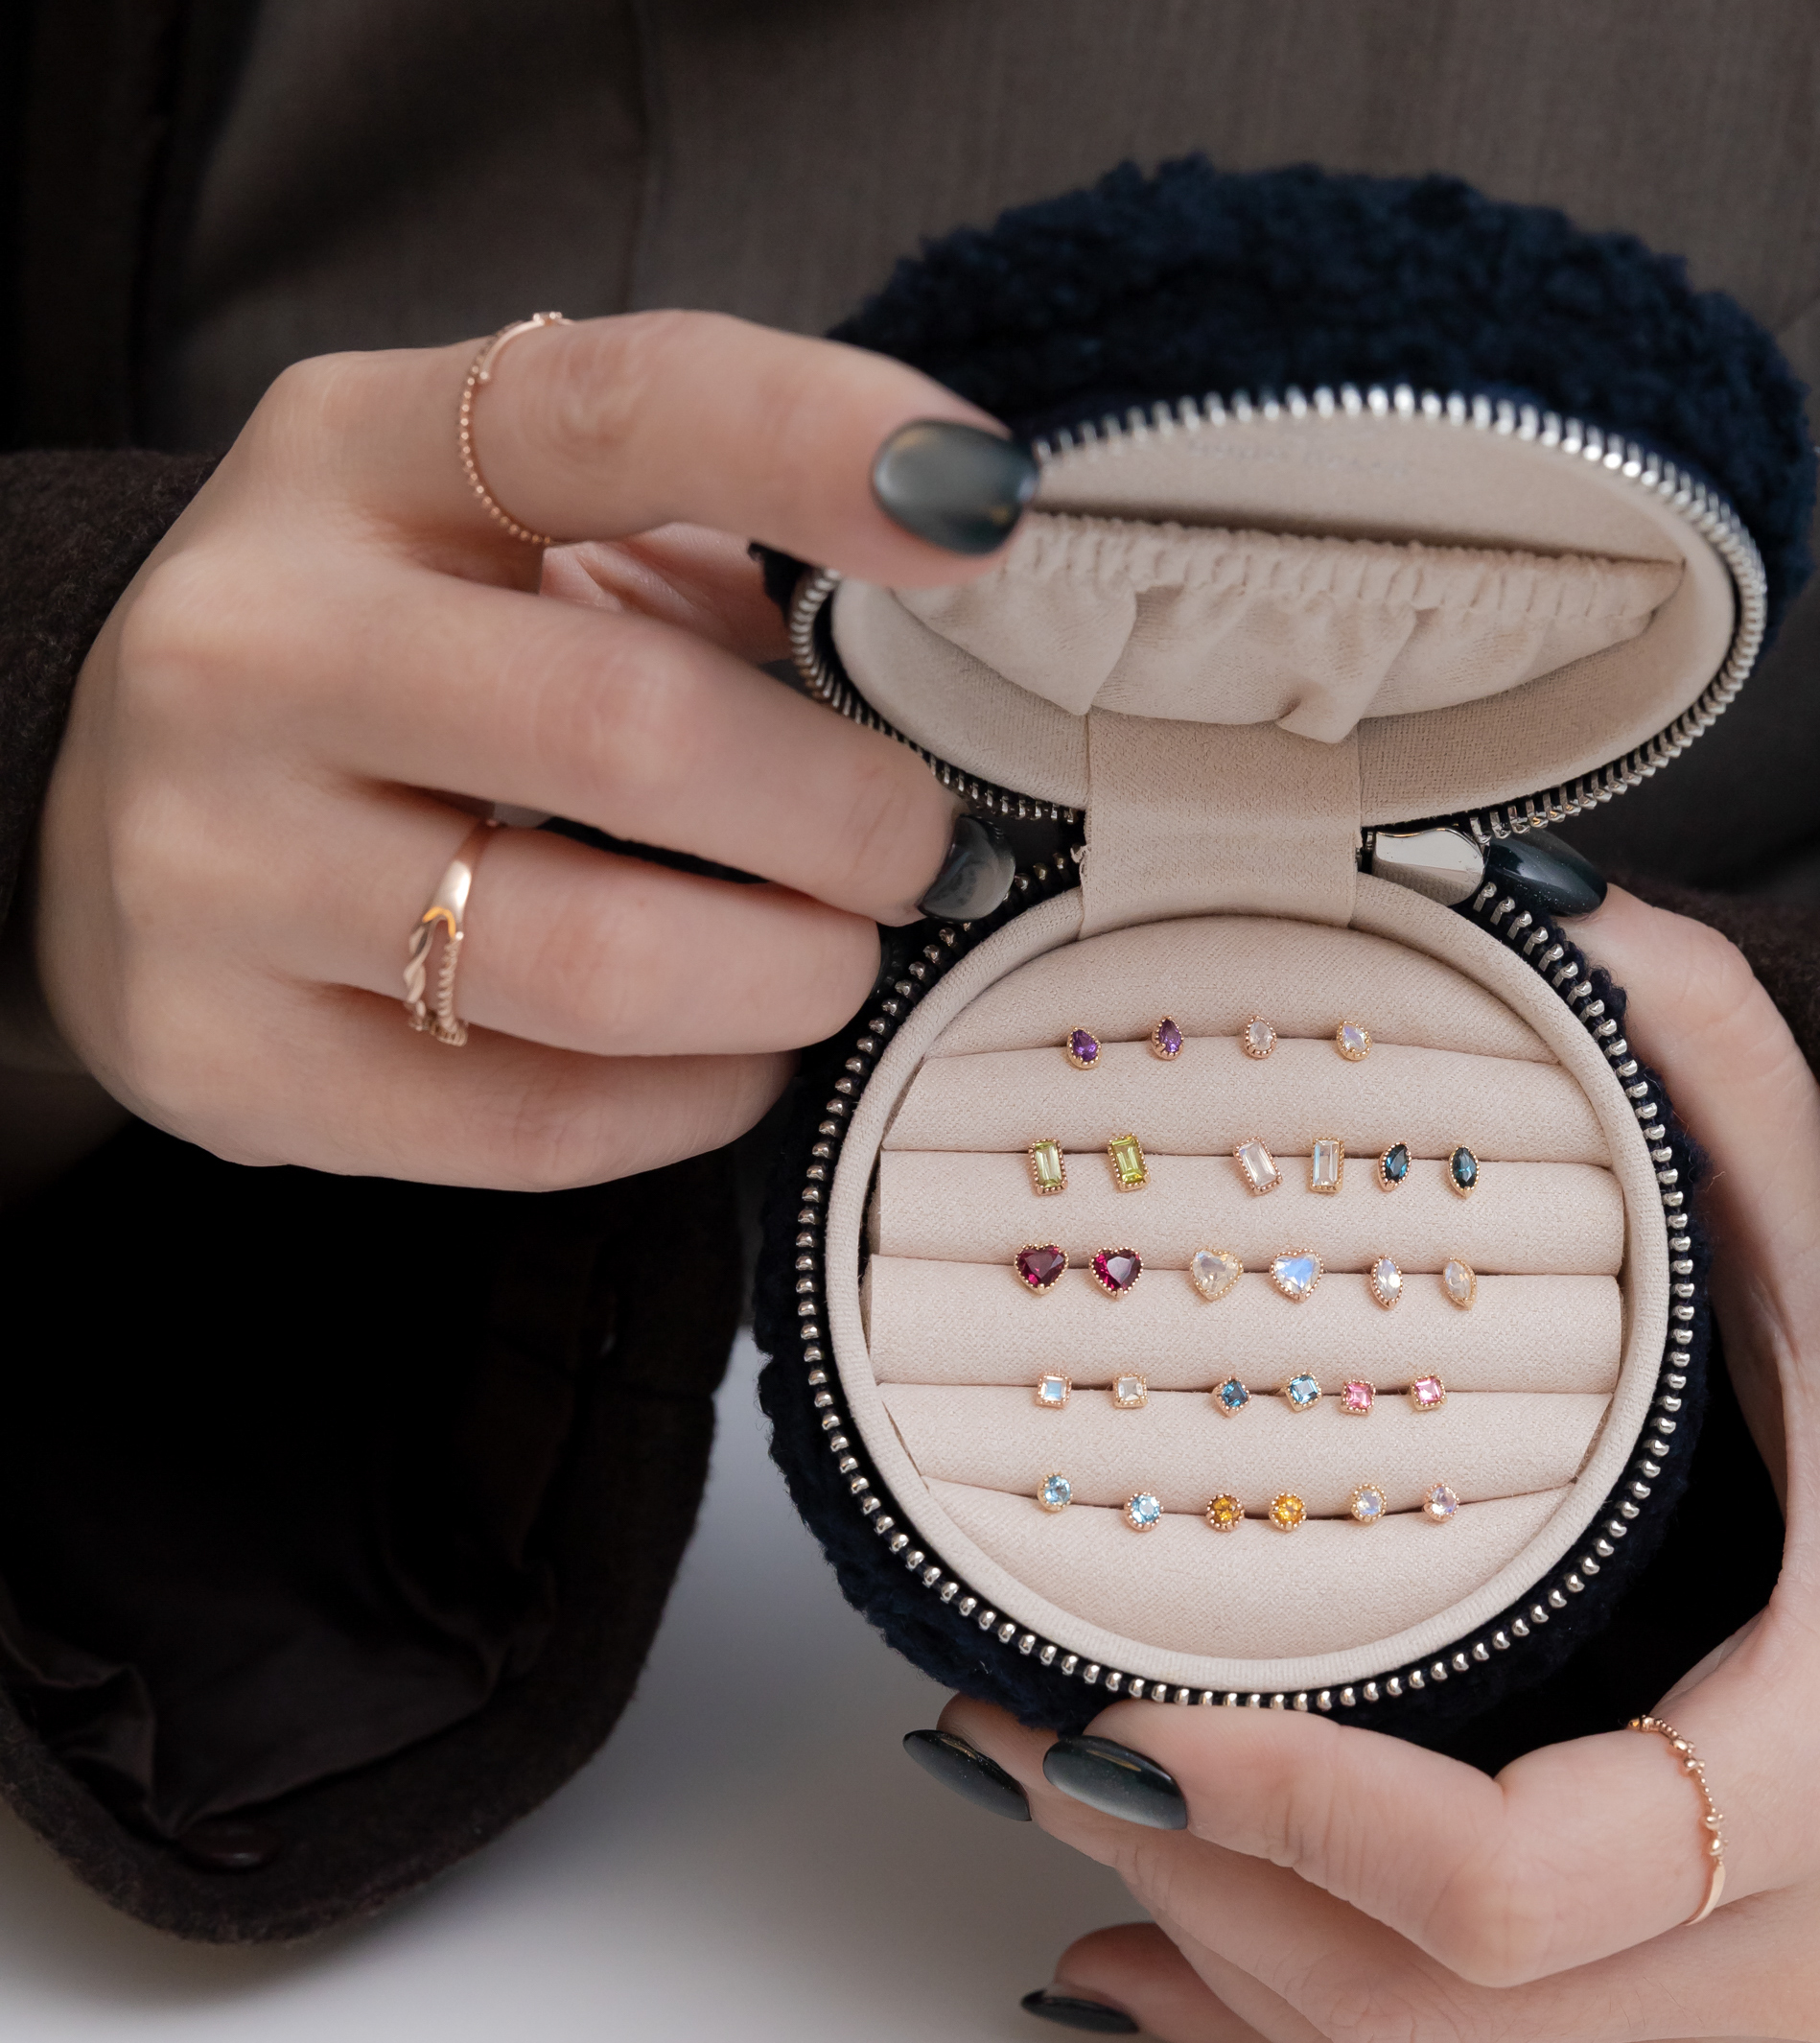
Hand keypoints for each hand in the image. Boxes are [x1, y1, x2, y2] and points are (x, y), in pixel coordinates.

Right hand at [34, 313, 1022, 1184]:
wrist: (108, 819)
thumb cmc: (385, 664)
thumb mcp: (495, 533)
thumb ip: (693, 547)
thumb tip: (938, 639)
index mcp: (349, 460)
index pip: (605, 411)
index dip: (809, 443)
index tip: (980, 500)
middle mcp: (250, 648)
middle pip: (635, 735)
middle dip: (852, 816)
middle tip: (916, 846)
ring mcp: (209, 866)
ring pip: (602, 965)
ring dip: (793, 979)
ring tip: (830, 957)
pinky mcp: (223, 1055)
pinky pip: (546, 1122)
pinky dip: (701, 1098)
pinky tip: (729, 1053)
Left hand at [942, 889, 1819, 2042]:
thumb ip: (1732, 1072)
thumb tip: (1545, 916)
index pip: (1514, 1880)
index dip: (1291, 1816)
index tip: (1119, 1706)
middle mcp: (1797, 1933)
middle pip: (1421, 2000)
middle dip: (1188, 1876)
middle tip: (1020, 1728)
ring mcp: (1748, 2005)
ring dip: (1209, 1957)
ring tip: (1054, 1804)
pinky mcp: (1700, 2015)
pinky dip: (1280, 2032)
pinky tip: (1141, 1959)